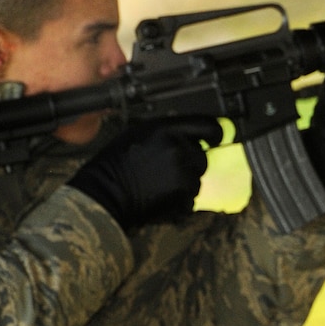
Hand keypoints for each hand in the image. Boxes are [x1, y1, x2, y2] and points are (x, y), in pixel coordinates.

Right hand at [68, 118, 218, 229]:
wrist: (106, 192)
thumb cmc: (115, 163)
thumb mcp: (139, 132)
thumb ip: (166, 132)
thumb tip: (188, 135)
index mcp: (167, 130)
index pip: (207, 126)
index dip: (215, 133)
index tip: (217, 138)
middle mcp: (179, 149)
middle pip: (202, 156)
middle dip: (190, 162)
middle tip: (168, 168)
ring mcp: (184, 174)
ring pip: (197, 178)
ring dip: (185, 182)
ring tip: (161, 183)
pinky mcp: (184, 197)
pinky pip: (192, 198)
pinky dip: (181, 199)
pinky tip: (162, 195)